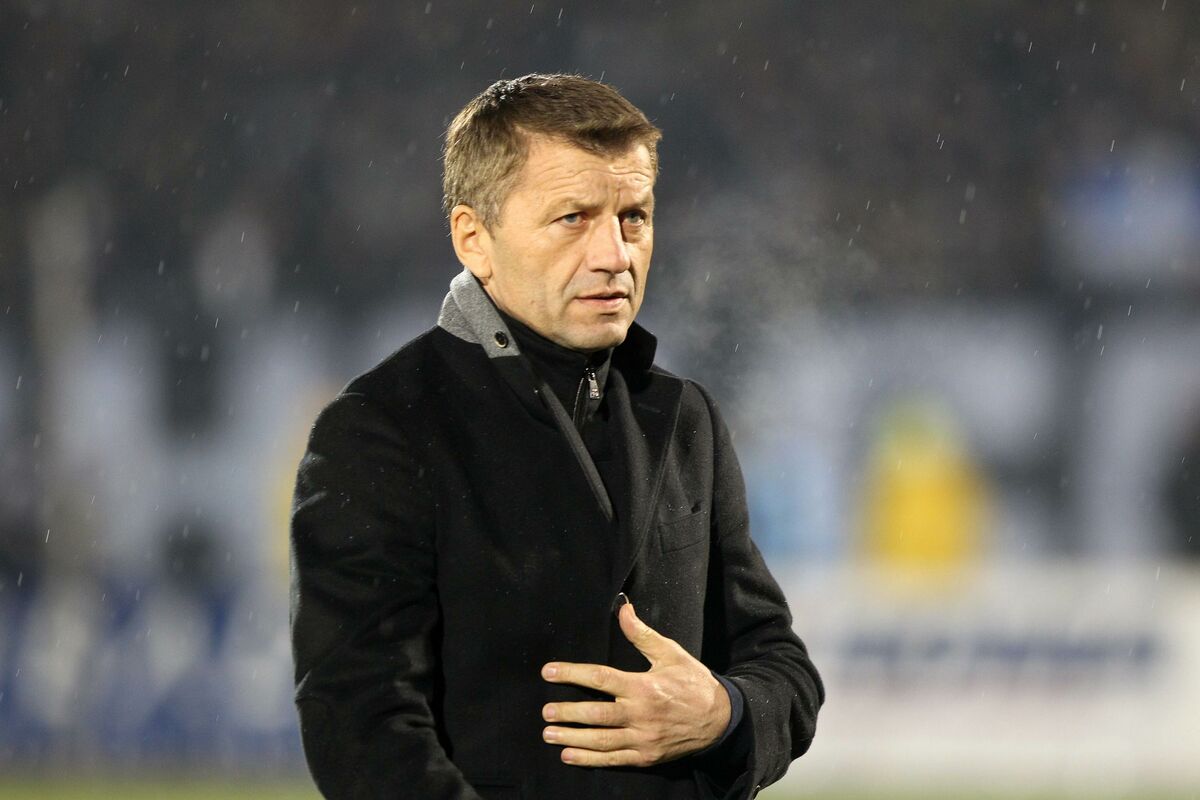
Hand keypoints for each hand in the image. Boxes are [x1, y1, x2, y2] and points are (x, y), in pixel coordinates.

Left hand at [540, 599, 730, 767]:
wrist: (721, 718)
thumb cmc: (693, 682)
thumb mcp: (670, 653)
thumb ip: (641, 634)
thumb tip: (623, 608)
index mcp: (643, 686)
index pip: (600, 678)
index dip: (572, 674)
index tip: (549, 672)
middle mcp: (641, 714)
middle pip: (596, 714)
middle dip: (568, 713)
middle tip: (545, 711)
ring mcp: (643, 738)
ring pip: (601, 740)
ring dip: (572, 738)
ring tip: (548, 734)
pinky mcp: (646, 756)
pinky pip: (613, 759)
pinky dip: (589, 759)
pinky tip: (569, 755)